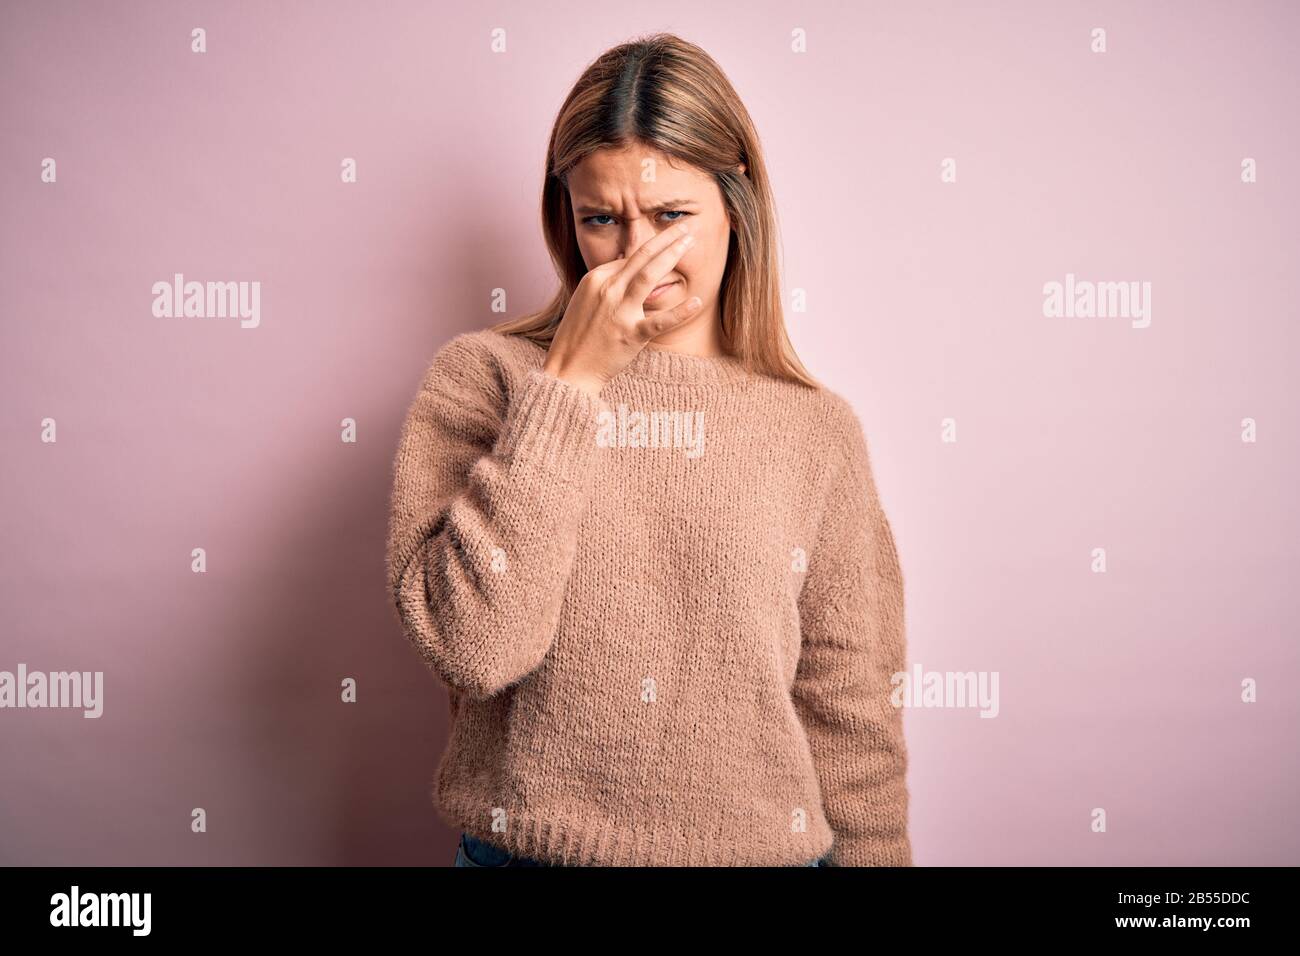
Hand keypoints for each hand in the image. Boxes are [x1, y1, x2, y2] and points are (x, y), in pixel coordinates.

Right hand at [541, 221, 702, 396]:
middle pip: (642, 256)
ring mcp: (619, 311)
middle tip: (685, 228)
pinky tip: (697, 301)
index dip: (652, 246)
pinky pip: (660, 320)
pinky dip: (681, 311)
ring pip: (649, 275)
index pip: (629, 257)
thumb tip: (626, 263)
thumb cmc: (577, 337)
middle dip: (666, 238)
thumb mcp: (586, 300)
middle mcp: (607, 289)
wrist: (568, 370)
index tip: (668, 239)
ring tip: (690, 242)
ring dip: (672, 255)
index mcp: (595, 279)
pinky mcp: (630, 334)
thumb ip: (607, 282)